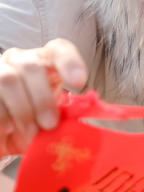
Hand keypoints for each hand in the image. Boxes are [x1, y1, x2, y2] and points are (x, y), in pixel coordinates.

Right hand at [0, 38, 86, 156]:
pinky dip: (3, 115)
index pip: (59, 50)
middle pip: (32, 67)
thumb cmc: (37, 120)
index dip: (69, 63)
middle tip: (50, 124)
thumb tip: (73, 126)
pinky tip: (9, 128)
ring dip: (22, 110)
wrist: (8, 130)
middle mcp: (21, 59)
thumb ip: (65, 115)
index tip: (78, 83)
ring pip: (9, 79)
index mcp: (46, 63)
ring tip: (30, 131)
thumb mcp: (54, 116)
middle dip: (42, 99)